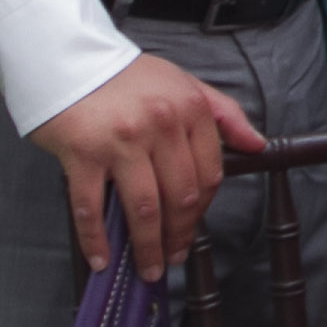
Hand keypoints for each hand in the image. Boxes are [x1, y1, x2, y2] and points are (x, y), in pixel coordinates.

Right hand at [24, 55, 263, 276]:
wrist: (70, 59)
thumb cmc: (126, 76)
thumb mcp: (184, 84)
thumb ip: (223, 114)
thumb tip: (256, 145)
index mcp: (190, 110)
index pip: (208, 173)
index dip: (203, 210)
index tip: (193, 229)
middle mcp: (161, 126)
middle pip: (181, 196)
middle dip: (179, 236)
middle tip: (172, 259)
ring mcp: (121, 142)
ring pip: (144, 208)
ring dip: (147, 247)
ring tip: (147, 268)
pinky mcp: (82, 154)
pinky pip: (92, 208)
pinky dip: (98, 240)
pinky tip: (102, 260)